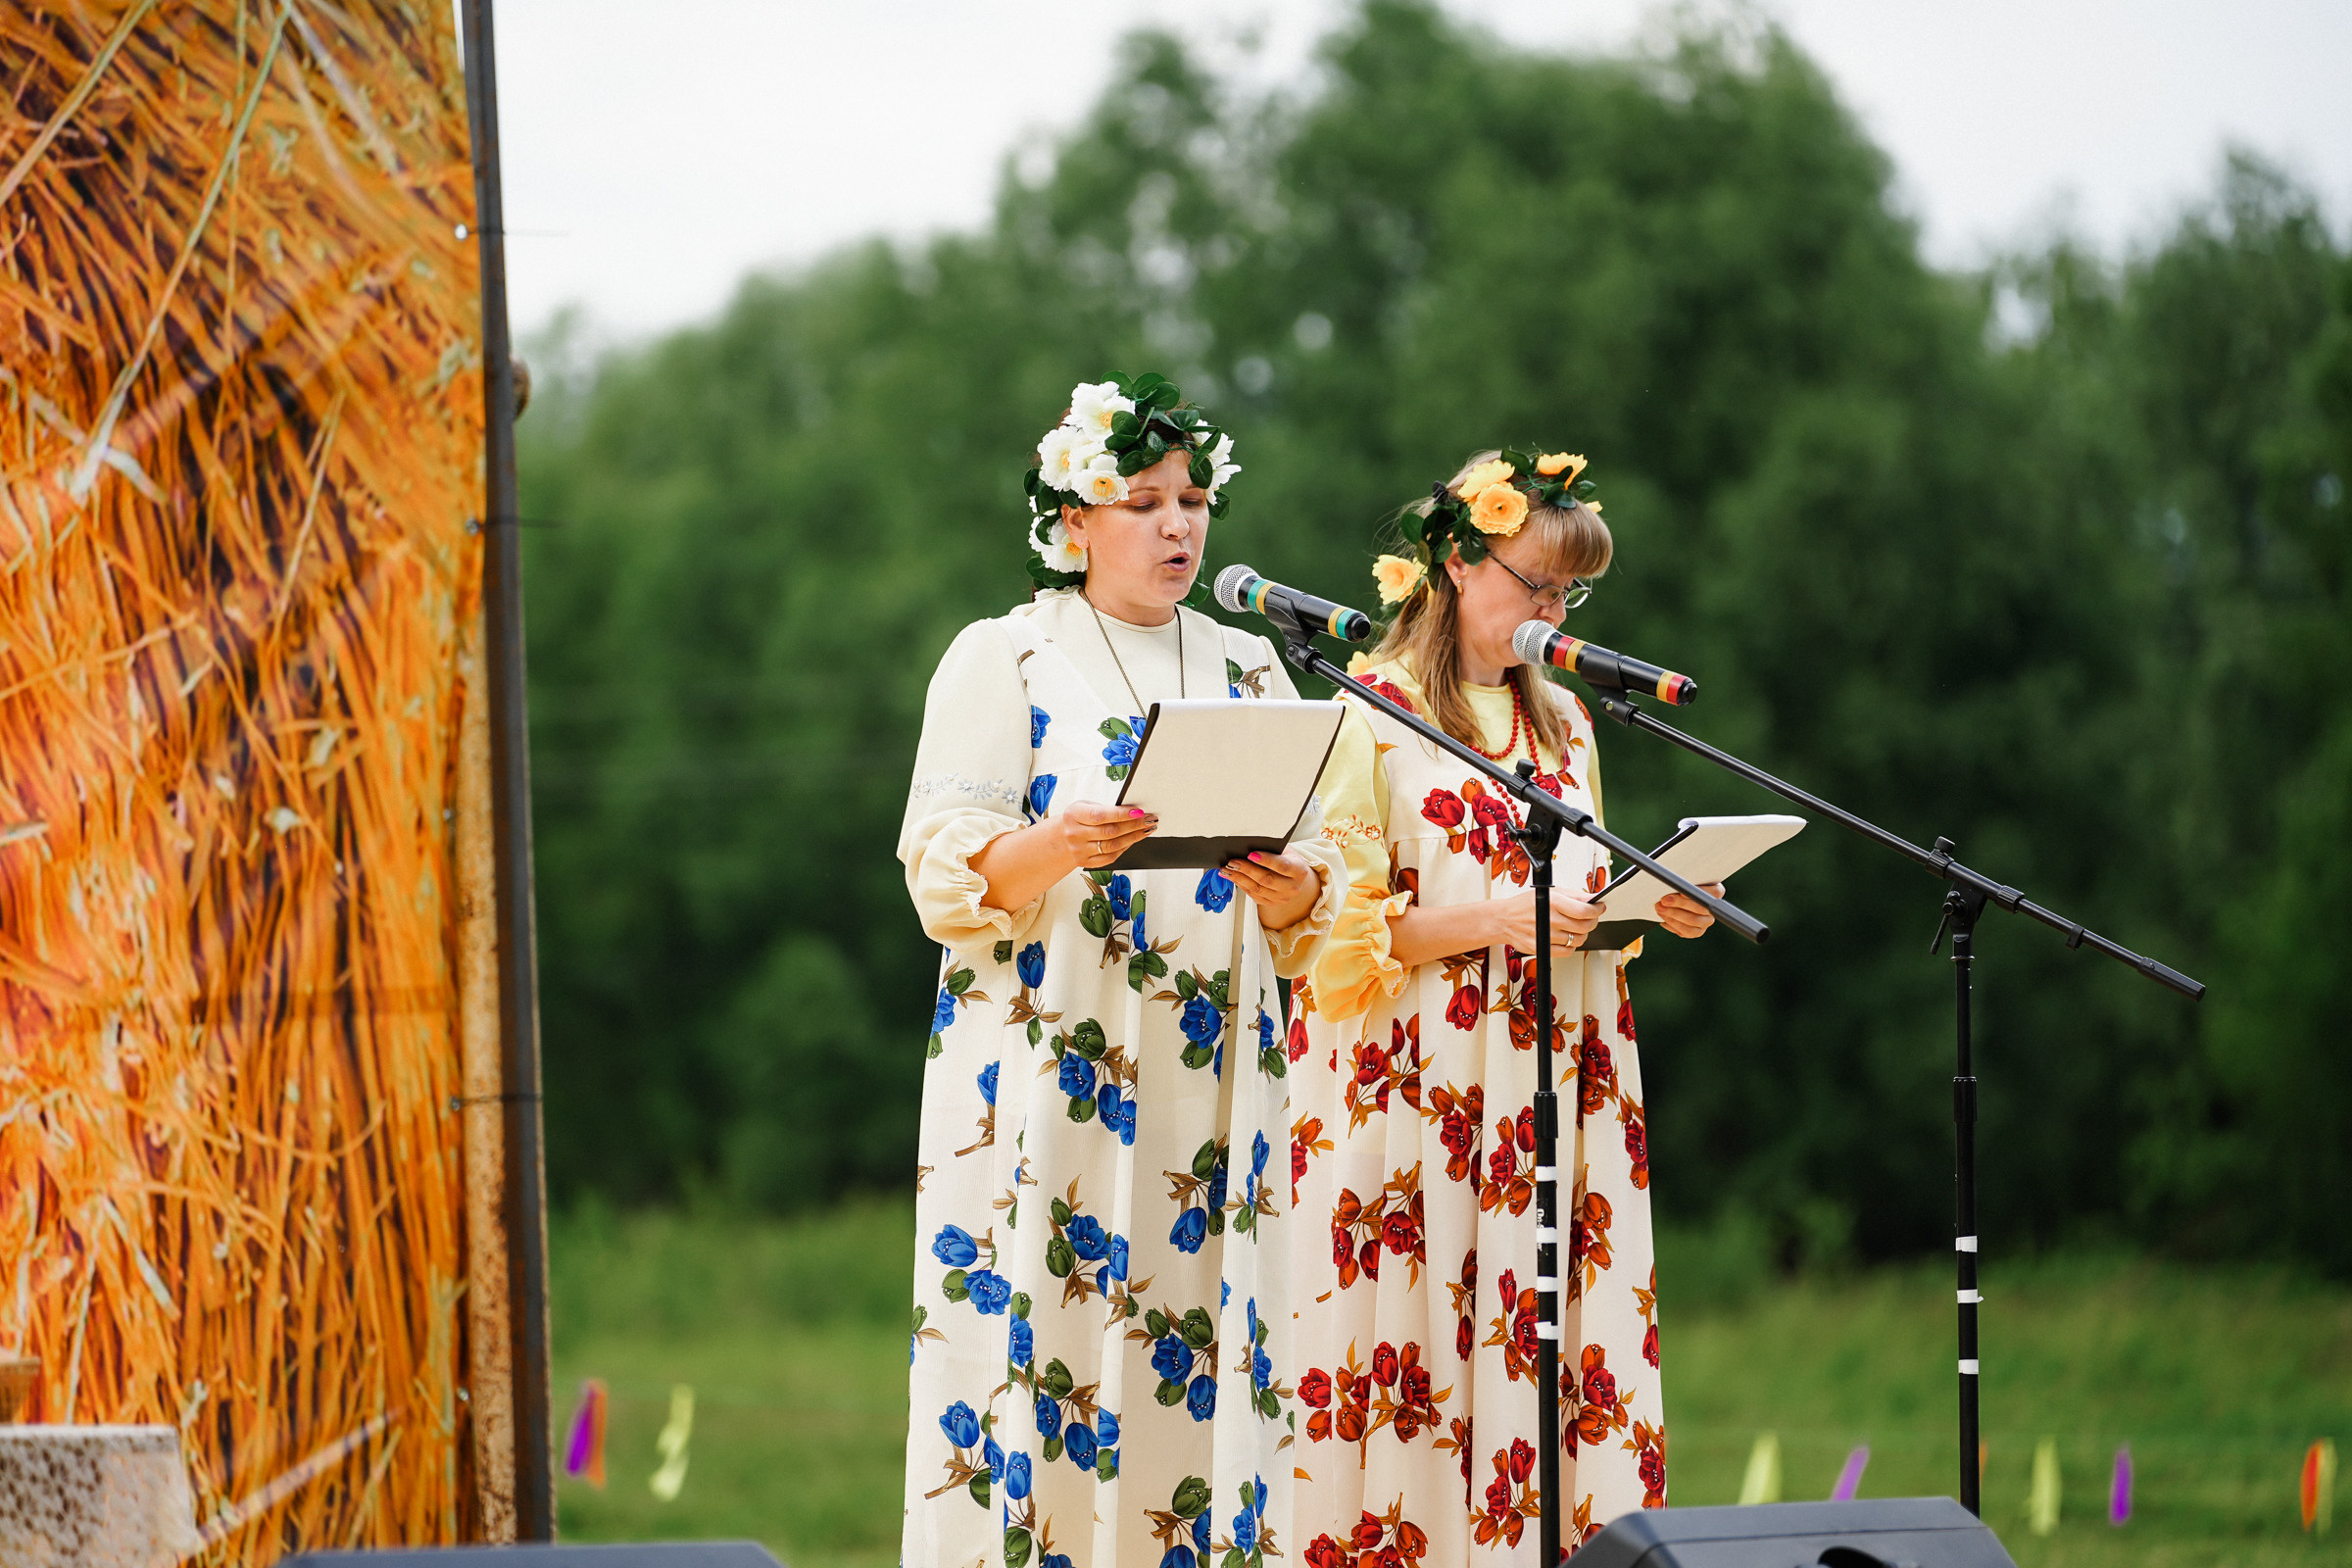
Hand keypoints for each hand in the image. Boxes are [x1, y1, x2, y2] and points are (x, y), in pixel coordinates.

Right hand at [1052, 804, 1157, 871]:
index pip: (1101, 815)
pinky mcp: (1085, 862)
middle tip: (1149, 820)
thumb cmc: (1077, 819)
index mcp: (1074, 815)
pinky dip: (1124, 849)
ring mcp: (1079, 850)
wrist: (1060, 839)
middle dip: (1134, 825)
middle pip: (1110, 831)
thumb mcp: (1084, 807)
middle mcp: (1075, 834)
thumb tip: (1132, 812)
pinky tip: (1132, 841)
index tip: (1139, 812)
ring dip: (1133, 838)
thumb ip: (1105, 809)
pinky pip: (1110, 857)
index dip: (1122, 814)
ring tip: (1146, 830)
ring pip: (1112, 846)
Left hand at [1222, 847, 1321, 930]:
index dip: (1266, 860)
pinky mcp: (1271, 903)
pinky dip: (1241, 885)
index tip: (1250, 854)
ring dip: (1239, 878)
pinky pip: (1254, 894)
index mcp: (1299, 871)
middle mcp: (1293, 887)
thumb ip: (1271, 848)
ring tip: (1226, 869)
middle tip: (1232, 861)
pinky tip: (1232, 876)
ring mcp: (1282, 898)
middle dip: (1247, 869)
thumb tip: (1248, 845)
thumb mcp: (1284, 849)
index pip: (1282, 866)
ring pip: (1257, 889)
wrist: (1294, 875)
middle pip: (1267, 879)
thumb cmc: (1287, 858)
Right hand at [1489, 888, 1605, 954]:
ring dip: (1582, 934)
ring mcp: (1545, 936)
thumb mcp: (1549, 892)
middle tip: (1590, 917)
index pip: (1584, 910)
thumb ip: (1573, 895)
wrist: (1503, 920)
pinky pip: (1567, 951)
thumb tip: (1592, 899)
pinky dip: (1571, 946)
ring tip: (1575, 927)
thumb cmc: (1524, 905)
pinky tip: (1566, 937)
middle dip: (1592, 921)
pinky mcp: (1542, 949)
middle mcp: (1549, 920)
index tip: (1600, 908)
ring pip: (1578, 940)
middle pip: (1584, 926)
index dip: (1597, 910)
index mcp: (1553, 902)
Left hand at [1655, 882, 1723, 937]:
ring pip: (1693, 921)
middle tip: (1664, 900)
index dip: (1699, 893)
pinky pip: (1686, 931)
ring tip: (1660, 908)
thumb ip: (1685, 880)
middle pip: (1700, 908)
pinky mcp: (1697, 931)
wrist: (1675, 896)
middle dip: (1680, 904)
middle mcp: (1713, 908)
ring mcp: (1706, 921)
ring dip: (1673, 914)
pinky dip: (1672, 924)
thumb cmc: (1681, 883)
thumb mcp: (1685, 878)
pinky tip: (1663, 917)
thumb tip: (1675, 881)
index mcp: (1716, 891)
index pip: (1714, 893)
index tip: (1682, 893)